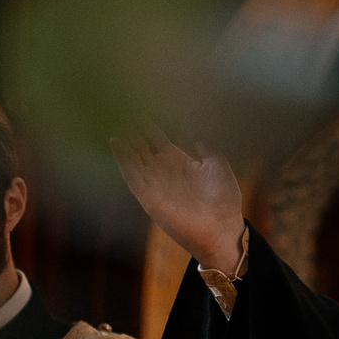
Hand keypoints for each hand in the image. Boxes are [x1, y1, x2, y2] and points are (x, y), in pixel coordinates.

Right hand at [110, 125, 244, 272]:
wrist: (222, 228)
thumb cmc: (223, 199)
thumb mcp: (217, 165)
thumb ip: (205, 147)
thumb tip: (195, 134)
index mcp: (180, 162)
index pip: (159, 139)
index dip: (149, 126)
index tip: (140, 110)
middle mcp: (164, 171)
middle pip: (142, 147)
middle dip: (132, 131)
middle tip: (121, 111)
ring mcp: (155, 183)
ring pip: (133, 158)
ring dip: (124, 142)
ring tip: (114, 123)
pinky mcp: (148, 197)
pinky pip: (131, 175)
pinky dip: (122, 159)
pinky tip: (116, 143)